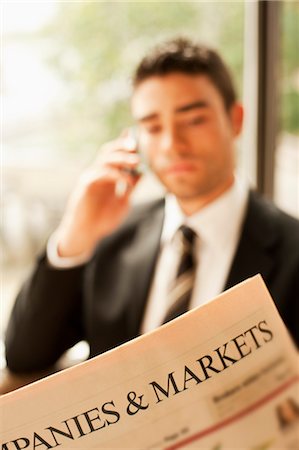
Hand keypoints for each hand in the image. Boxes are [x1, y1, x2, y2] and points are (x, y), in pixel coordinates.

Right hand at [55, 135, 141, 257]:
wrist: (86, 234)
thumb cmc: (102, 220)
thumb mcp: (122, 202)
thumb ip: (131, 188)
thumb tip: (143, 173)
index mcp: (107, 177)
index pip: (115, 155)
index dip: (125, 145)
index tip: (138, 141)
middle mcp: (98, 174)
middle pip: (108, 151)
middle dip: (121, 146)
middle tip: (136, 146)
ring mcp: (90, 178)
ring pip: (105, 160)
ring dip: (121, 159)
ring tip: (136, 162)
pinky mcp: (86, 185)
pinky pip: (101, 173)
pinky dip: (116, 174)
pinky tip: (128, 179)